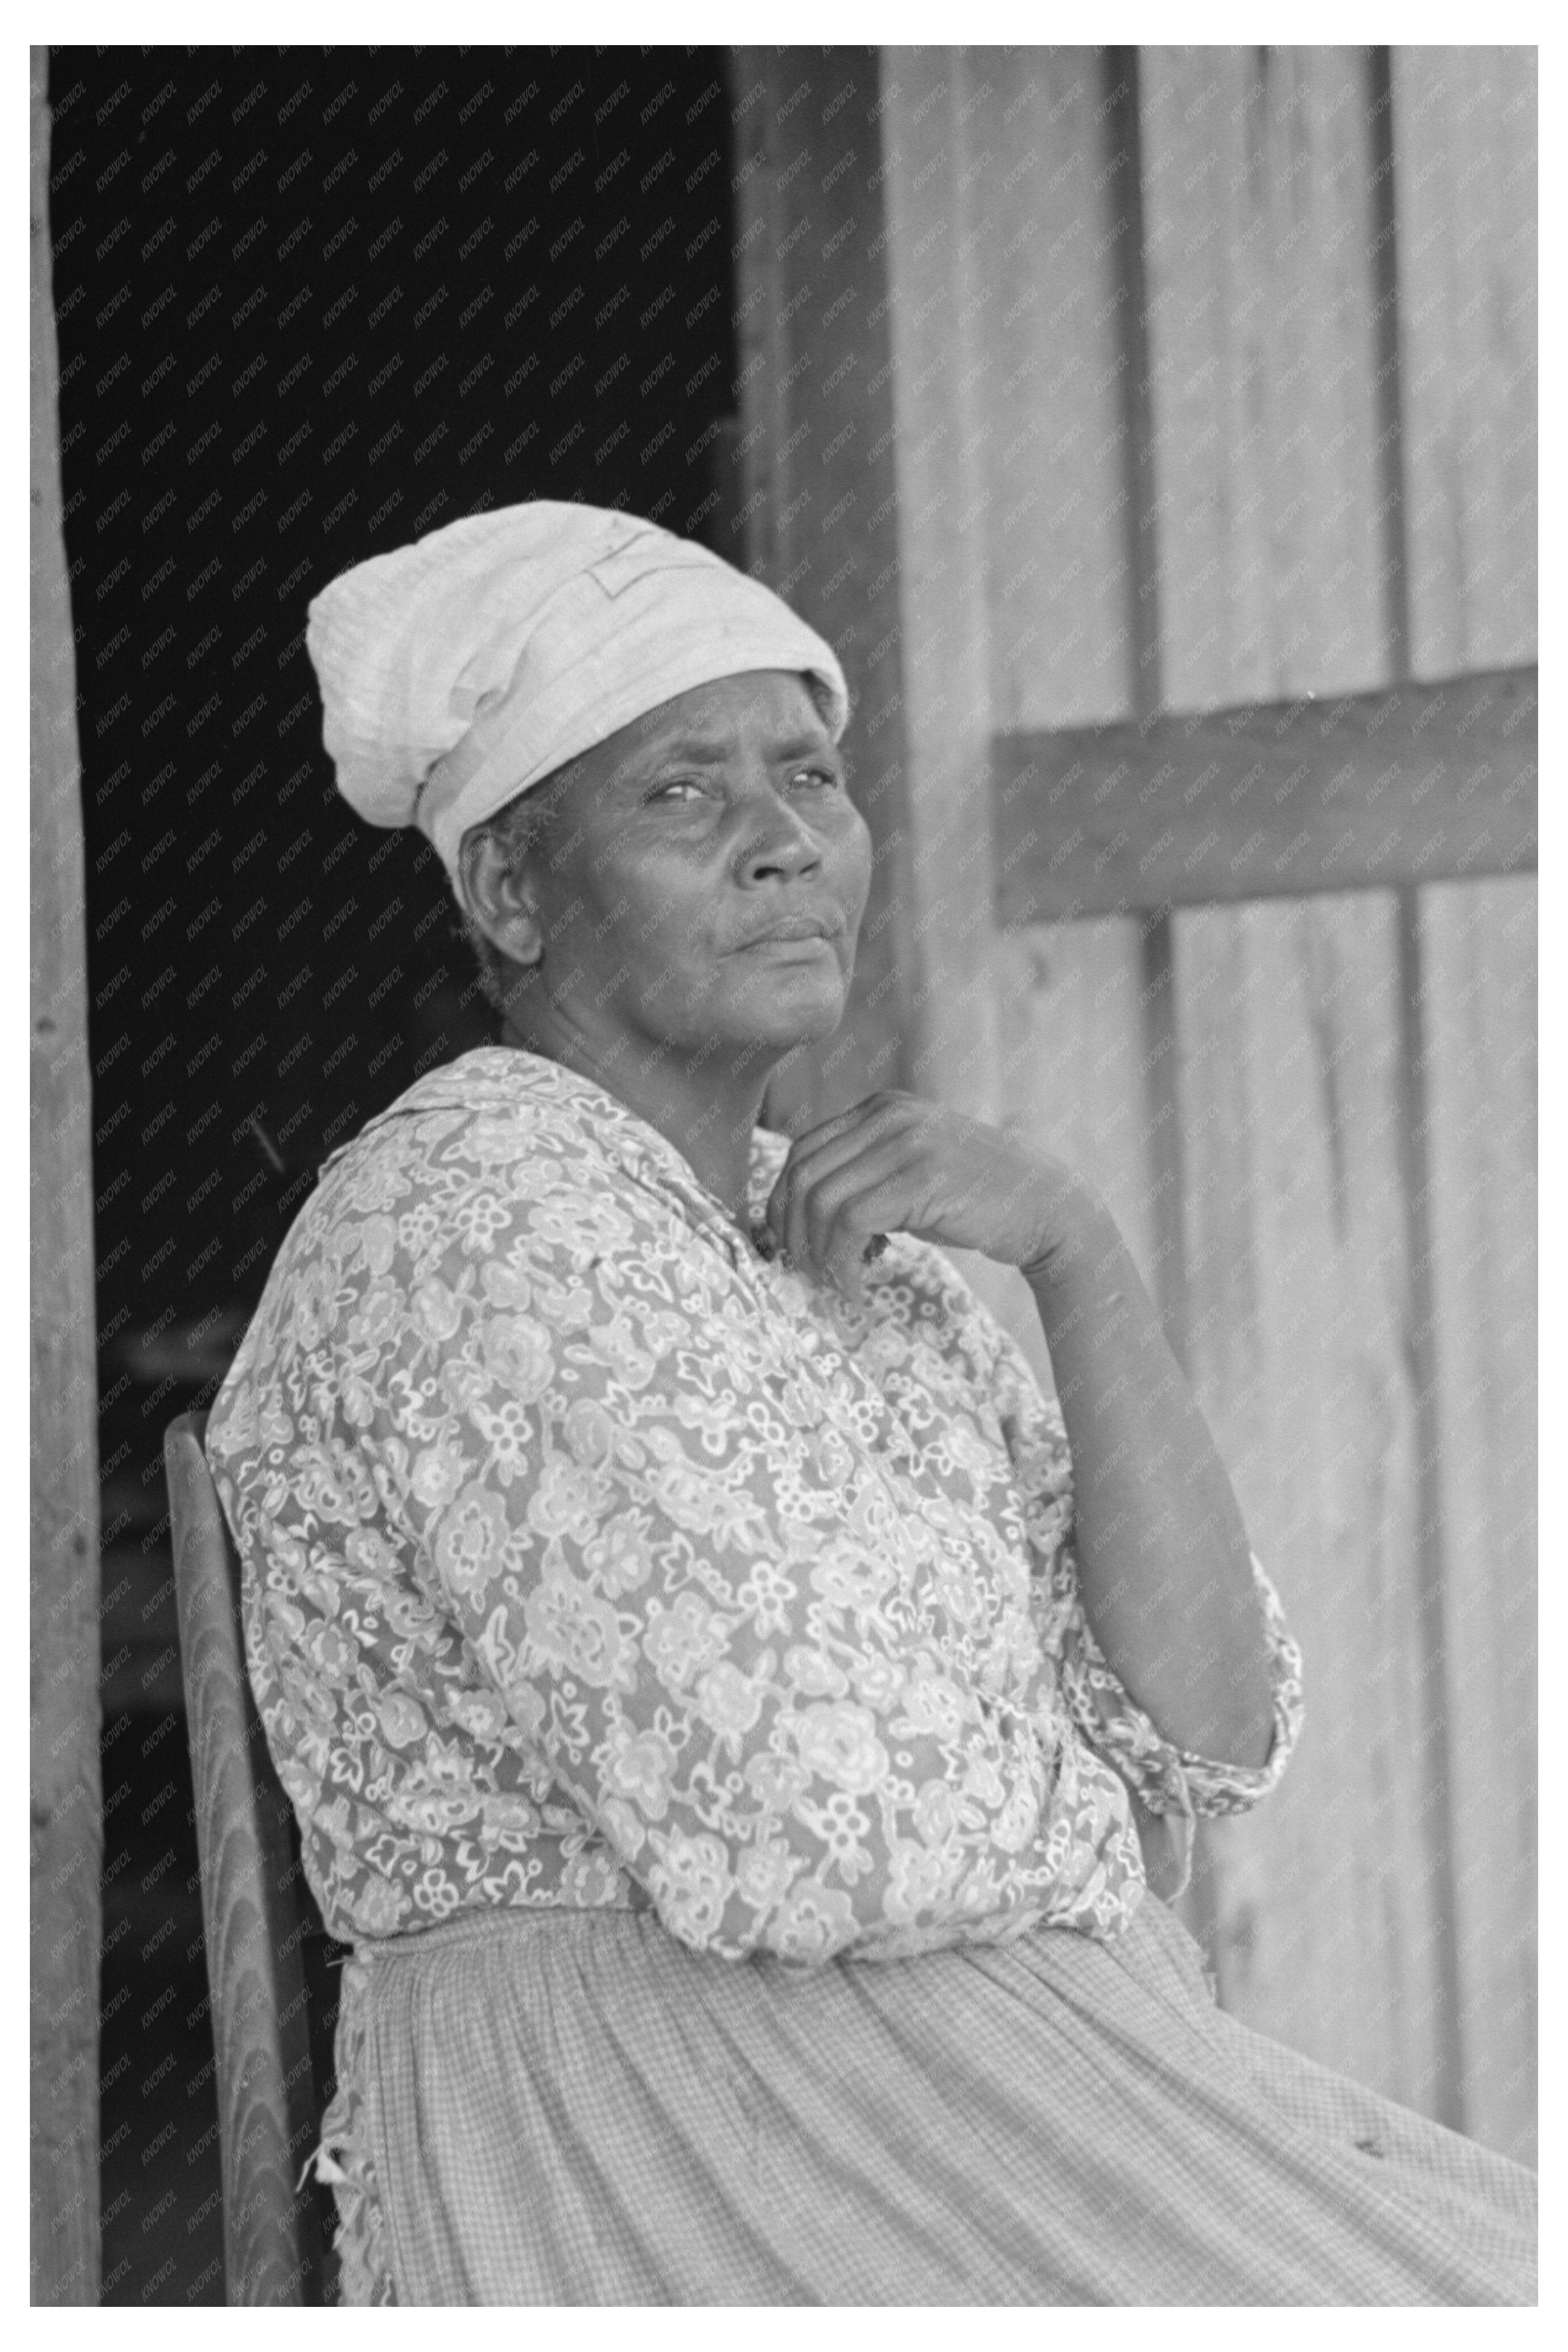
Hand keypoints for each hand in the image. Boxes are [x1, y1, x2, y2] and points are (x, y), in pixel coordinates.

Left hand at [764, 1089, 1098, 1303]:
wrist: (1046, 1207)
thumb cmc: (973, 1200)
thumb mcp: (910, 1170)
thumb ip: (862, 1175)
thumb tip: (794, 1217)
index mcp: (881, 1108)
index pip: (803, 1151)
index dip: (784, 1205)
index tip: (793, 1248)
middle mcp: (889, 1115)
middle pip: (803, 1175)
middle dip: (793, 1233)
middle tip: (807, 1273)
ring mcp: (907, 1142)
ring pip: (822, 1201)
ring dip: (818, 1254)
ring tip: (836, 1283)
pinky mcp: (922, 1178)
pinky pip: (851, 1223)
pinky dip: (842, 1263)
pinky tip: (857, 1287)